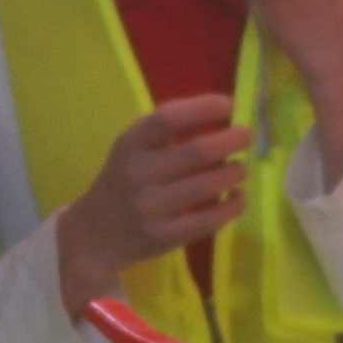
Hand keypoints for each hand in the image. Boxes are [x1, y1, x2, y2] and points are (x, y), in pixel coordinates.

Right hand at [52, 93, 256, 310]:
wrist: (95, 235)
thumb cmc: (124, 182)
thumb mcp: (134, 150)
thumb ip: (168, 133)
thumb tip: (224, 117)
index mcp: (130, 144)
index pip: (169, 118)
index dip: (203, 108)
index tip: (229, 106)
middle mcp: (137, 174)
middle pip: (196, 152)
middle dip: (231, 140)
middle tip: (247, 137)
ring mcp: (149, 208)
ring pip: (206, 186)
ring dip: (234, 173)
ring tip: (241, 169)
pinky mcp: (163, 237)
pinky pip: (208, 221)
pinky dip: (231, 207)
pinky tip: (238, 198)